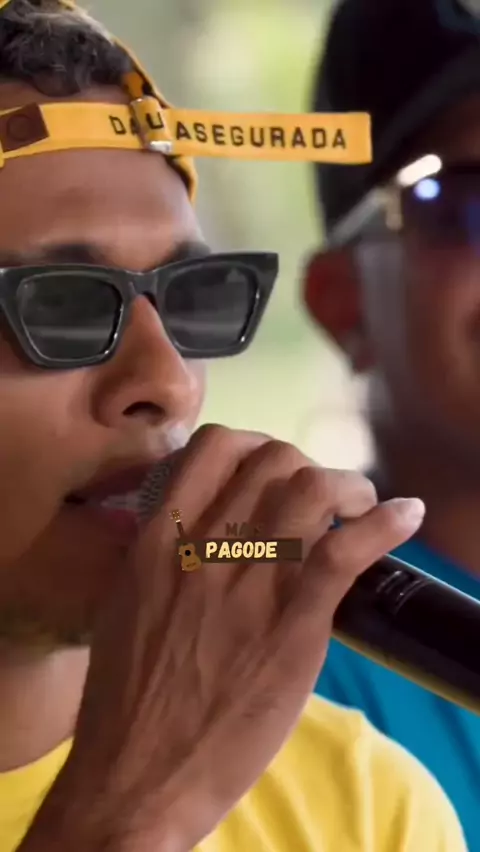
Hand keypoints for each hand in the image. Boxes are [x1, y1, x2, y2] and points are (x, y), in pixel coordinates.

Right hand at [20, 425, 424, 851]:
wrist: (137, 775)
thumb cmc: (127, 700)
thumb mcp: (126, 606)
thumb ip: (162, 558)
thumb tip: (199, 531)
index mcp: (157, 542)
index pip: (213, 448)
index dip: (256, 444)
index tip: (273, 466)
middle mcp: (202, 549)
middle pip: (273, 460)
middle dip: (306, 465)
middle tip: (321, 495)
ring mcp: (248, 585)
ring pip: (310, 489)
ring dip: (348, 486)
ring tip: (360, 505)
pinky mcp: (292, 625)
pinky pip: (346, 552)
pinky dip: (386, 524)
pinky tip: (405, 514)